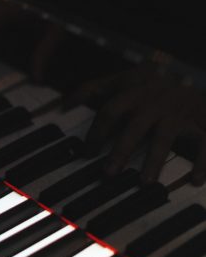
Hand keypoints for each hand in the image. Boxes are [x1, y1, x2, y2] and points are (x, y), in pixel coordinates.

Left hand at [68, 65, 205, 183]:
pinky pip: (205, 142)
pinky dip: (202, 162)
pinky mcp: (202, 120)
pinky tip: (195, 180)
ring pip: (165, 137)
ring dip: (154, 161)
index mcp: (134, 88)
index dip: (95, 131)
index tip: (85, 153)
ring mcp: (178, 110)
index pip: (109, 109)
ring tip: (144, 182)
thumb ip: (94, 89)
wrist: (194, 73)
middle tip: (108, 172)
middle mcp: (155, 99)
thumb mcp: (123, 78)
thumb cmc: (150, 84)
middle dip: (121, 150)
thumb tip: (65, 103)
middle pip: (134, 125)